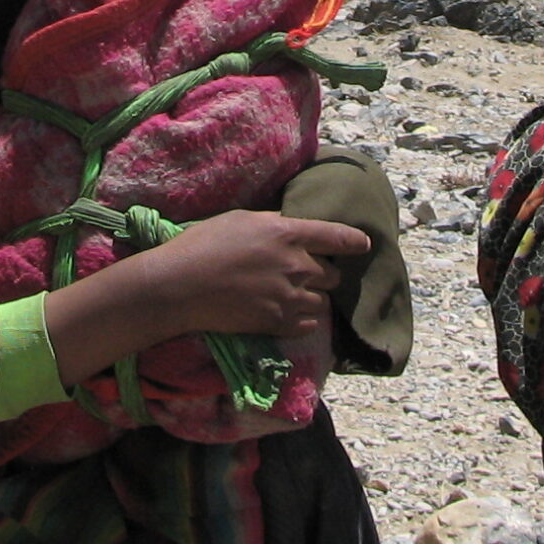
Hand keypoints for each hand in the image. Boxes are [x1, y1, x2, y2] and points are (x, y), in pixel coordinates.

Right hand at [147, 211, 371, 339]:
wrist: (180, 286)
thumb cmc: (205, 244)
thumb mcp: (242, 219)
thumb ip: (274, 222)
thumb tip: (292, 225)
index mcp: (288, 233)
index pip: (337, 237)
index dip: (355, 241)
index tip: (363, 245)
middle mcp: (297, 265)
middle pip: (333, 275)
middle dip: (323, 274)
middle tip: (304, 274)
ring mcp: (290, 297)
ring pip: (323, 302)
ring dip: (313, 298)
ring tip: (293, 296)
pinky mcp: (279, 324)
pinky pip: (309, 324)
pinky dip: (303, 319)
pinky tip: (287, 313)